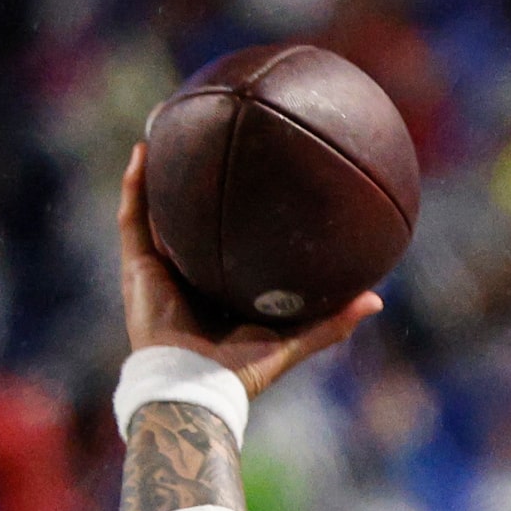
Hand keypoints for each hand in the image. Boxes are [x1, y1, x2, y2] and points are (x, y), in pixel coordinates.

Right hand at [117, 143, 381, 397]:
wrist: (193, 386)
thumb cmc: (242, 370)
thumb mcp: (294, 339)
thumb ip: (331, 321)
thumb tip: (377, 298)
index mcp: (221, 287)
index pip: (228, 239)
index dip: (238, 209)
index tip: (256, 171)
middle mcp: (189, 273)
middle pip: (190, 216)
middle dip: (195, 179)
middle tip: (213, 136)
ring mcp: (159, 269)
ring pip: (156, 209)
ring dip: (159, 170)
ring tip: (167, 124)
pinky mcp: (136, 268)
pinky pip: (133, 218)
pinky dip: (135, 184)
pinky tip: (145, 149)